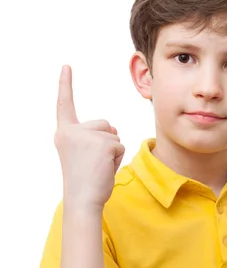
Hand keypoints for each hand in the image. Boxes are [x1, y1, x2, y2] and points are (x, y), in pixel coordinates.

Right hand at [54, 65, 124, 208]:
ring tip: (98, 168)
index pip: (64, 104)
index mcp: (64, 133)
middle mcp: (72, 131)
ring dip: (113, 152)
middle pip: (104, 124)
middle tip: (94, 164)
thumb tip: (113, 130)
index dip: (65, 84)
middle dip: (107, 142)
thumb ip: (94, 137)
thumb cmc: (85, 182)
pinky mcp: (103, 143)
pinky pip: (121, 145)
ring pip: (114, 135)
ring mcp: (87, 136)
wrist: (83, 200)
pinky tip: (105, 169)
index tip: (66, 67)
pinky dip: (117, 159)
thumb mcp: (83, 154)